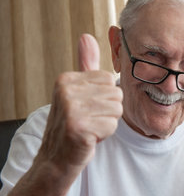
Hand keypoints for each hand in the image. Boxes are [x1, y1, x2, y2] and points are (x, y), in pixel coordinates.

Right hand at [39, 34, 122, 171]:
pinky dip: (105, 134)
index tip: (87, 108)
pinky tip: (89, 138)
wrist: (56, 159)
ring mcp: (71, 109)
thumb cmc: (72, 124)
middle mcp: (66, 91)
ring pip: (117, 109)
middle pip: (116, 93)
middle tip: (89, 120)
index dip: (104, 97)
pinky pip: (113, 125)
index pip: (109, 79)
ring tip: (89, 128)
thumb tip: (87, 36)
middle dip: (108, 111)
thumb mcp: (77, 91)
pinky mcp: (79, 128)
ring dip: (107, 123)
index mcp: (66, 79)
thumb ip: (85, 65)